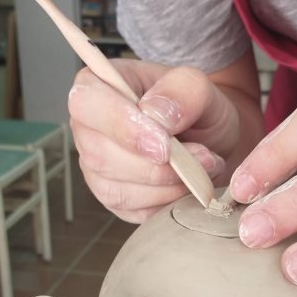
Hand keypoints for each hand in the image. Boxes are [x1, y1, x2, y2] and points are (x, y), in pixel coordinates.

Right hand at [69, 59, 239, 222]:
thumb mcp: (200, 86)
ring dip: (166, 185)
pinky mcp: (114, 199)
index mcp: (98, 85)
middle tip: (200, 156)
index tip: (163, 143)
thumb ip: (183, 89)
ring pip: (116, 189)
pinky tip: (186, 185)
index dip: (121, 125)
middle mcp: (88, 129)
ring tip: (201, 168)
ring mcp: (96, 168)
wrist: (210, 138)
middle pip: (100, 155)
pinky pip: (132, 210)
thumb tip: (157, 115)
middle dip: (155, 165)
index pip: (86, 102)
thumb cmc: (195, 108)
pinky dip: (166, 201)